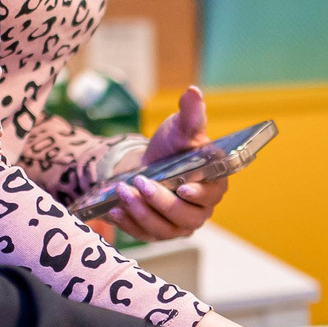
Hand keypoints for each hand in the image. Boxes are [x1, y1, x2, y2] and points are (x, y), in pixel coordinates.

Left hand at [106, 86, 227, 240]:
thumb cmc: (172, 148)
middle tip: (140, 183)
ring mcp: (178, 226)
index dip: (199, 194)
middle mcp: (200, 210)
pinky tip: (114, 209)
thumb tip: (193, 92)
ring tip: (122, 192)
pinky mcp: (157, 233)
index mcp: (213, 184)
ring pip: (163, 229)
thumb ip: (190, 114)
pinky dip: (128, 224)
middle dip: (161, 202)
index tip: (183, 188)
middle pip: (186, 217)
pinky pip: (144, 234)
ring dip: (141, 212)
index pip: (212, 194)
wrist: (148, 165)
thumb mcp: (180, 128)